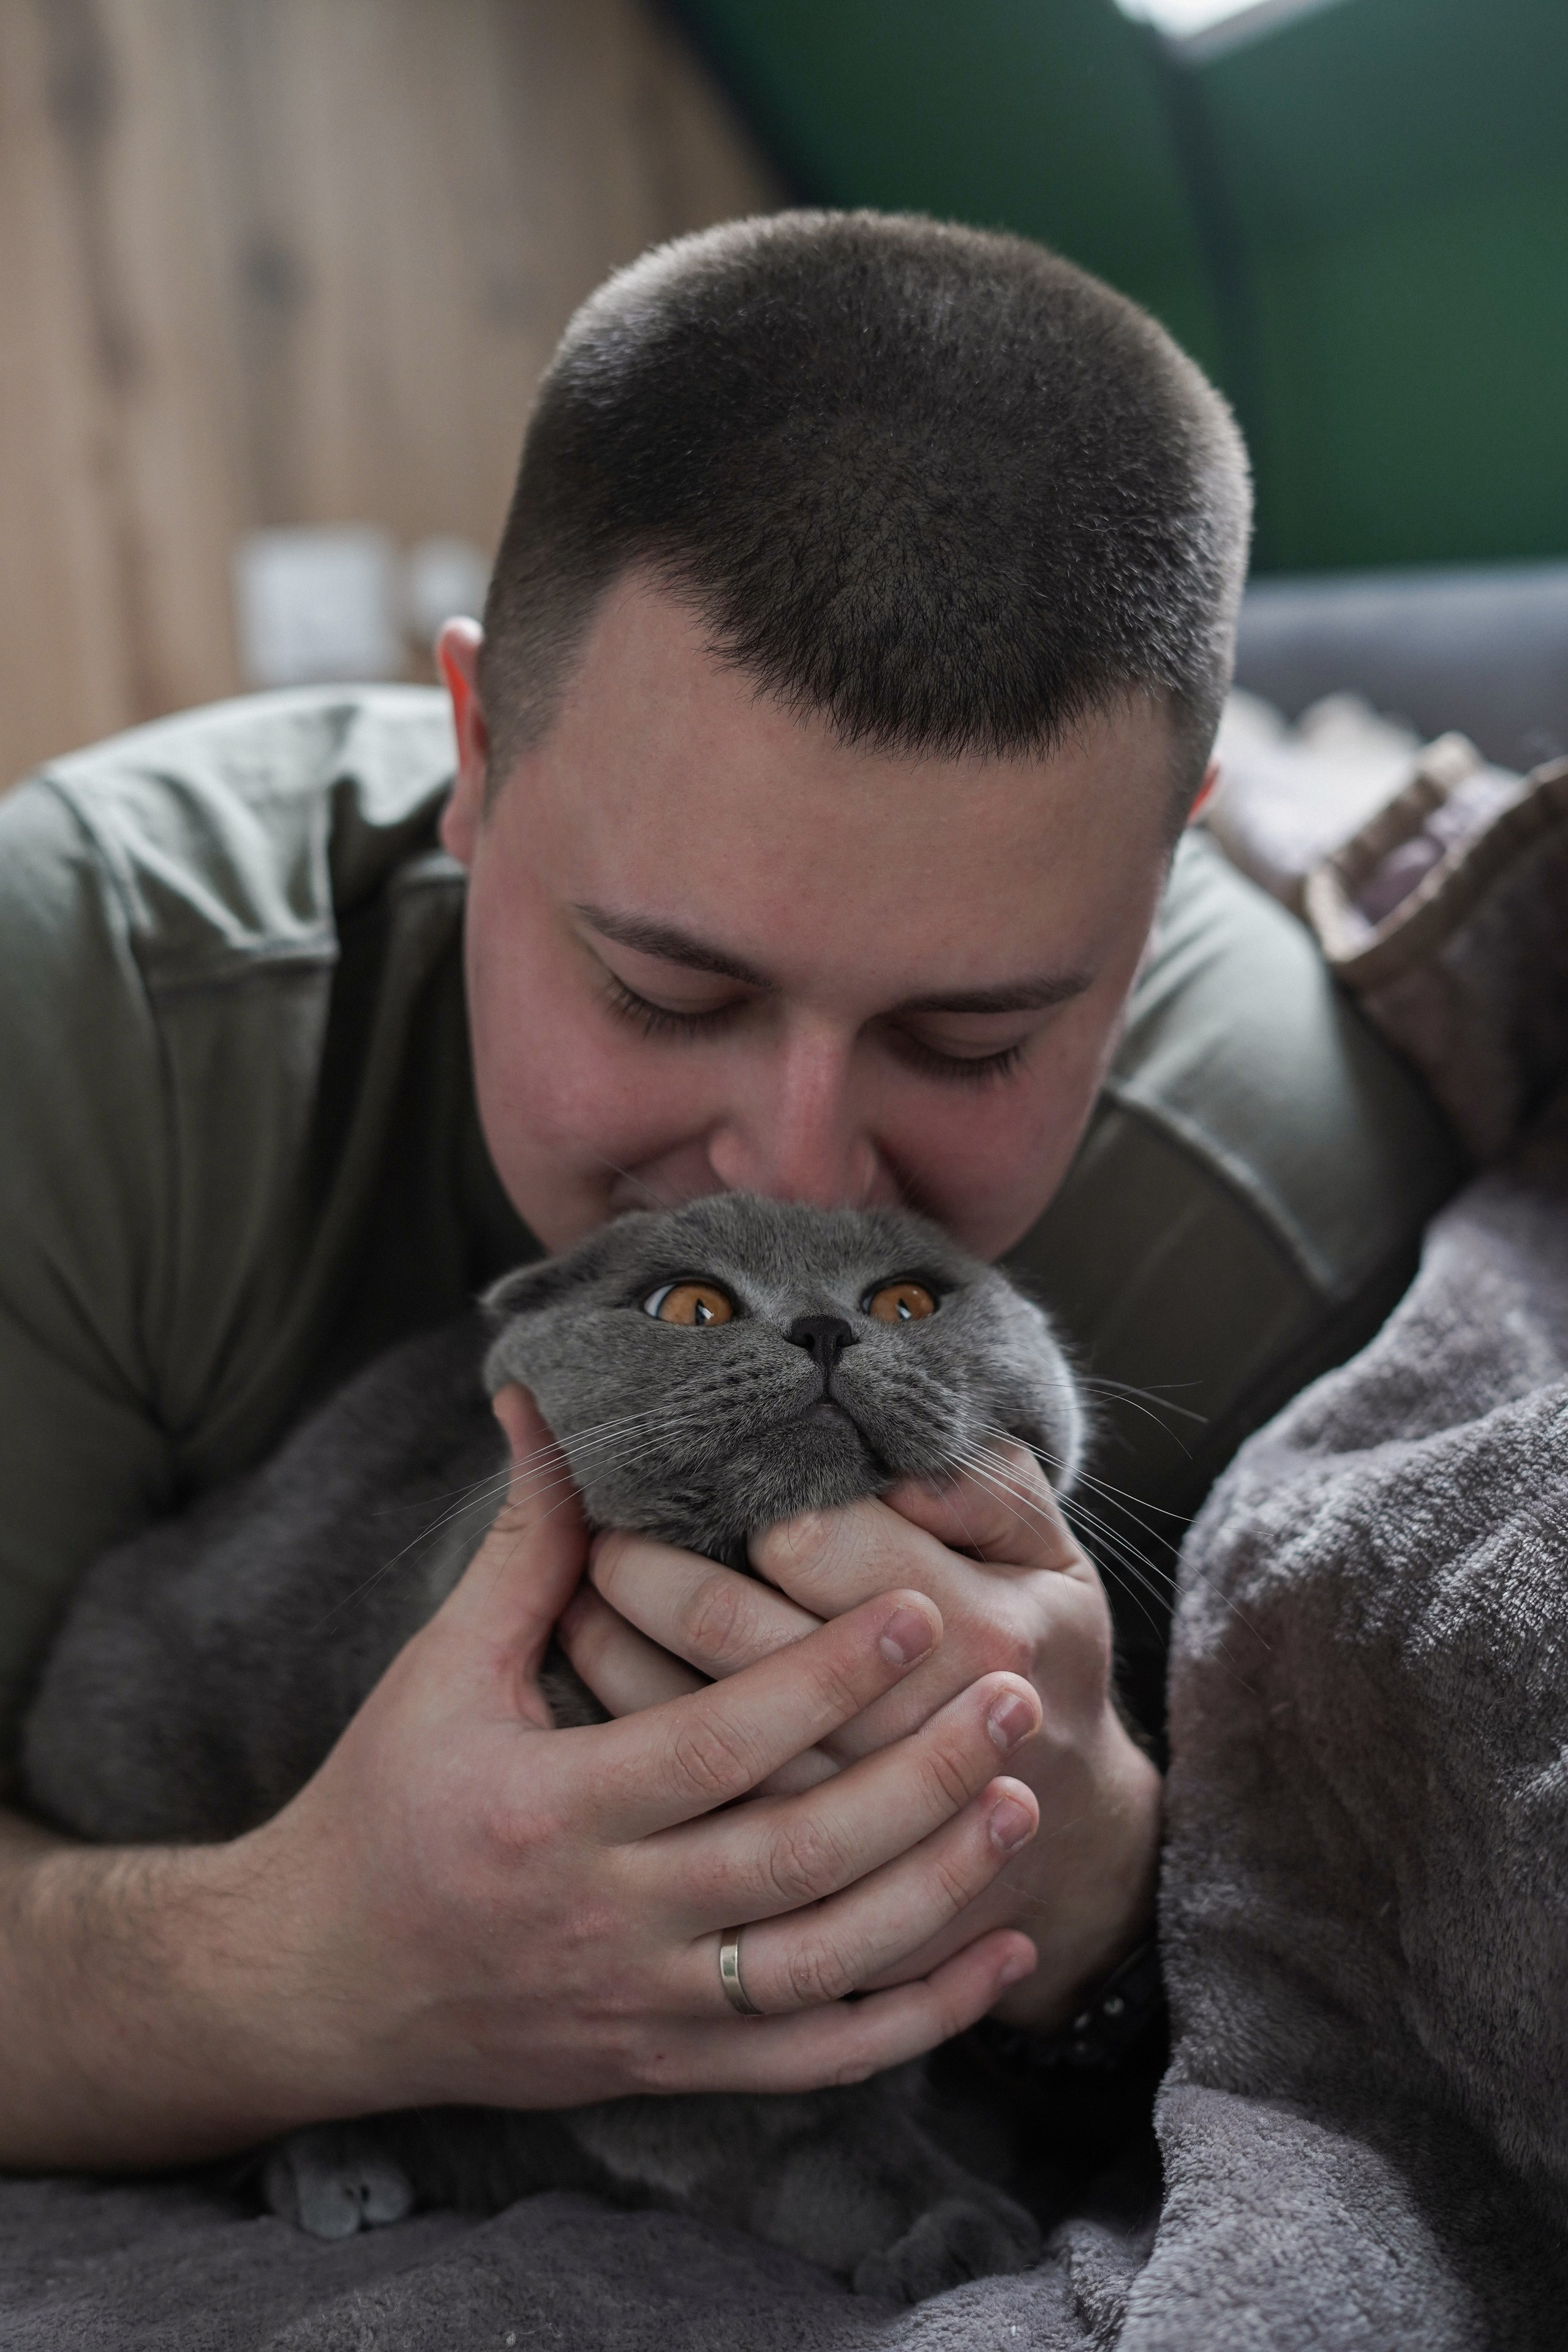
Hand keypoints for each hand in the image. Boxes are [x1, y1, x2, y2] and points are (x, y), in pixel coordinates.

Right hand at [213, 1388, 1044, 2123]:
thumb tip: (547, 1403)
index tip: (918, 1608)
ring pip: (823, 1964)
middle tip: (1013, 1696)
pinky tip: (999, 1951)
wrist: (318, 1983)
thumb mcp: (441, 1668)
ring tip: (1023, 1799)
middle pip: (795, 1856)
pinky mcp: (668, 2065)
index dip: (825, 1677)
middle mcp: (607, 1919)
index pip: (717, 1742)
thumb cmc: (385, 1804)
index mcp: (551, 1809)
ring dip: (938, 1888)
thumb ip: (525, 1544)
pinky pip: (815, 2060)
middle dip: (919, 1778)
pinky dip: (916, 2017)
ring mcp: (645, 2006)